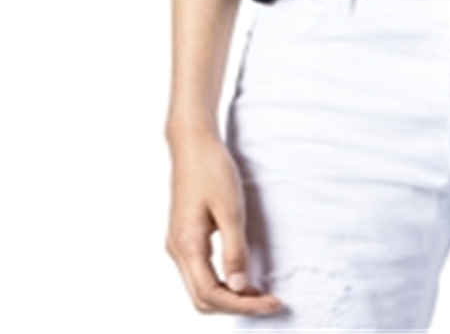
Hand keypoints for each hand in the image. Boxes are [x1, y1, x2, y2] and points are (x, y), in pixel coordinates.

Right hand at [166, 132, 282, 316]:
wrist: (192, 144)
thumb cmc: (211, 169)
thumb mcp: (230, 208)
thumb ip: (234, 249)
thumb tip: (238, 287)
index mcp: (187, 246)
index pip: (211, 295)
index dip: (242, 305)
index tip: (271, 303)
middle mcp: (177, 251)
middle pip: (203, 299)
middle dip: (236, 306)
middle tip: (268, 302)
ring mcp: (178, 245)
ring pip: (200, 288)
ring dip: (228, 296)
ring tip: (258, 292)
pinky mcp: (185, 237)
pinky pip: (200, 272)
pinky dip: (221, 282)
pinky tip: (241, 275)